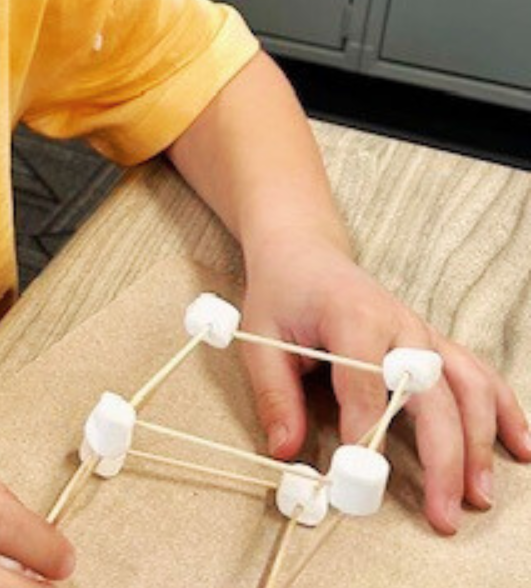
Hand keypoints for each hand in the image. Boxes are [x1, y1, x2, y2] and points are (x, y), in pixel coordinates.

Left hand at [239, 235, 530, 532]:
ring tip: (480, 494)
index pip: (366, 383)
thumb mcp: (260, 337)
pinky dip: (504, 409)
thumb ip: (274, 395)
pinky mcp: (433, 342)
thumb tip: (285, 453)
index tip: (360, 476)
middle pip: (432, 394)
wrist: (303, 252)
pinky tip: (519, 446)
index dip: (366, 430)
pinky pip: (478, 374)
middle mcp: (398, 324)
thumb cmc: (282, 294)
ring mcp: (422, 332)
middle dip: (442, 457)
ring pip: (467, 387)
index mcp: (351, 316)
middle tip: (443, 513)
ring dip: (478, 442)